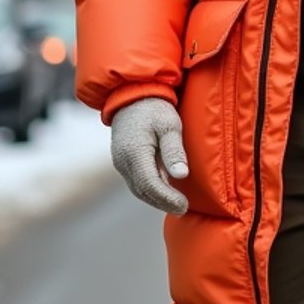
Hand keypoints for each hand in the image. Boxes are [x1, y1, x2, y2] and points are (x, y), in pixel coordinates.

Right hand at [110, 98, 189, 214]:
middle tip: (182, 209)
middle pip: (142, 191)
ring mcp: (120, 162)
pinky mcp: (122, 161)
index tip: (183, 206)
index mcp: (135, 153)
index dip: (167, 198)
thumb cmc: (154, 108)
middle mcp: (123, 161)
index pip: (150, 185)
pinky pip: (135, 181)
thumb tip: (180, 175)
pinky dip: (150, 190)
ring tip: (175, 204)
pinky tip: (164, 192)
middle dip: (162, 202)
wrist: (131, 94)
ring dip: (156, 199)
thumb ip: (174, 151)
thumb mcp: (170, 125)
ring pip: (138, 189)